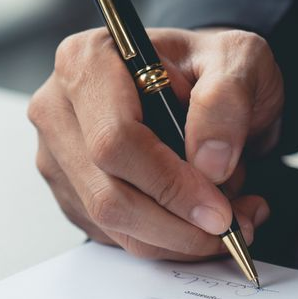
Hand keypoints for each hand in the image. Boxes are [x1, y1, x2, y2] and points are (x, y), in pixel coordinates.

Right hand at [27, 26, 283, 261]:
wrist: (202, 87)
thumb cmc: (210, 67)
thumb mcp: (239, 59)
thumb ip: (227, 101)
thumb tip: (210, 162)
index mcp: (87, 61)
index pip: (115, 141)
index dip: (169, 184)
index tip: (217, 209)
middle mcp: (59, 109)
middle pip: (107, 194)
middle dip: (176, 224)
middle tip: (231, 227)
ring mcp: (58, 155)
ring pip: (110, 223)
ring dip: (176, 236)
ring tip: (229, 218)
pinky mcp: (70, 191)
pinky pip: (114, 235)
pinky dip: (165, 239)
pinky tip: (199, 218)